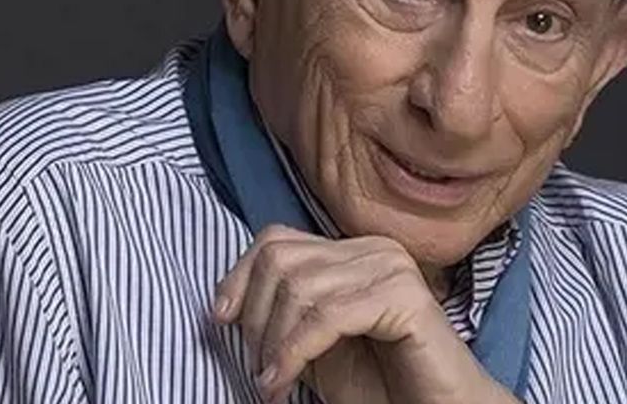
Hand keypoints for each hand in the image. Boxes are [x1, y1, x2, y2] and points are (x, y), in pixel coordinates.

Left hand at [213, 224, 518, 403]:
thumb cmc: (379, 386)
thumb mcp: (314, 346)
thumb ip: (283, 316)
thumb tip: (228, 303)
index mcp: (352, 251)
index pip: (276, 240)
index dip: (240, 278)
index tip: (221, 321)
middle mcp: (373, 249)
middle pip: (281, 261)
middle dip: (256, 320)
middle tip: (257, 371)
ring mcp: (391, 267)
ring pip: (300, 288)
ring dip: (273, 344)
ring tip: (271, 385)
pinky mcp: (405, 296)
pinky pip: (328, 316)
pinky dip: (294, 353)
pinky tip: (283, 383)